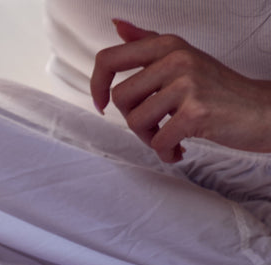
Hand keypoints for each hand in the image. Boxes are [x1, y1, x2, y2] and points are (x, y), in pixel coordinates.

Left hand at [91, 19, 270, 161]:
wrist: (262, 109)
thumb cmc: (218, 89)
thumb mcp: (182, 57)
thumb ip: (147, 42)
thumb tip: (116, 26)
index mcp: (167, 45)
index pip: (109, 59)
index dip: (96, 86)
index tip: (101, 104)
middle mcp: (176, 59)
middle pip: (119, 98)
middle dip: (132, 120)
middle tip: (154, 127)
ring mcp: (188, 84)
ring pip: (135, 121)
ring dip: (149, 139)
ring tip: (168, 138)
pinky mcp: (197, 112)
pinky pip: (159, 141)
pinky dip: (165, 152)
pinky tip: (179, 149)